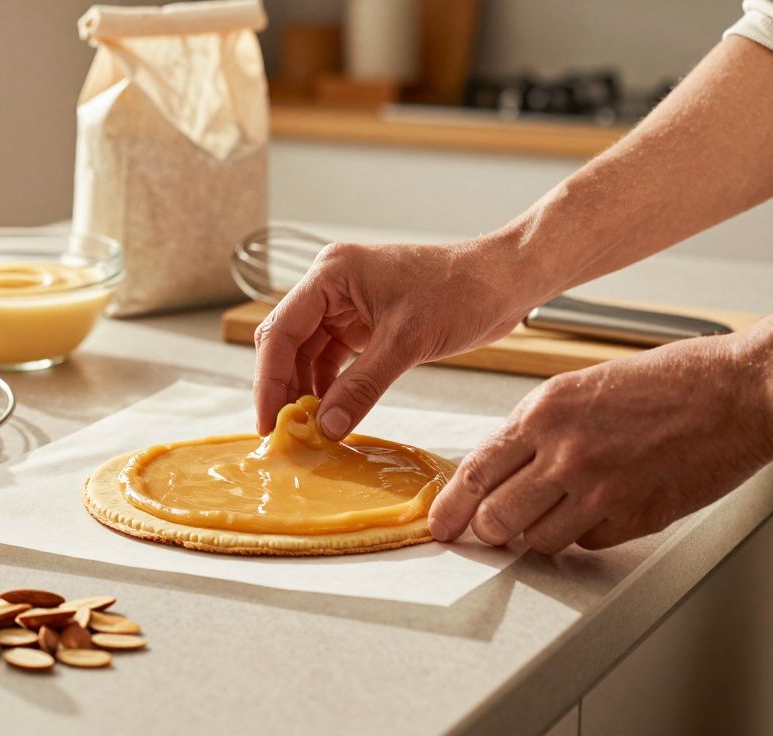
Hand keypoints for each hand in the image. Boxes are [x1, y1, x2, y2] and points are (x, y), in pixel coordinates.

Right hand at [253, 238, 543, 437]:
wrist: (503, 281)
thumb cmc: (462, 290)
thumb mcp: (407, 342)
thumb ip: (362, 386)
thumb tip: (327, 427)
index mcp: (332, 274)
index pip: (281, 330)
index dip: (269, 379)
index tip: (269, 421)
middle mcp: (332, 286)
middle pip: (288, 343)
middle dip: (284, 387)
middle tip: (283, 432)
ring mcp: (347, 305)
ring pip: (309, 354)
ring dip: (307, 391)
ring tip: (308, 430)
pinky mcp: (366, 324)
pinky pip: (334, 360)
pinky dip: (331, 388)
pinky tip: (332, 415)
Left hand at [427, 334, 772, 552]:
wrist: (739, 392)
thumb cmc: (669, 382)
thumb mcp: (582, 388)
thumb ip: (538, 428)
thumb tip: (500, 467)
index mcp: (544, 410)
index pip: (475, 470)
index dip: (450, 505)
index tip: (439, 524)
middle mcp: (564, 451)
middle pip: (495, 518)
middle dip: (489, 529)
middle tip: (492, 530)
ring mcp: (599, 488)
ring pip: (537, 539)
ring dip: (540, 533)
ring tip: (561, 510)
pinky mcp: (634, 516)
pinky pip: (587, 543)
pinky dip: (588, 534)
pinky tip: (606, 506)